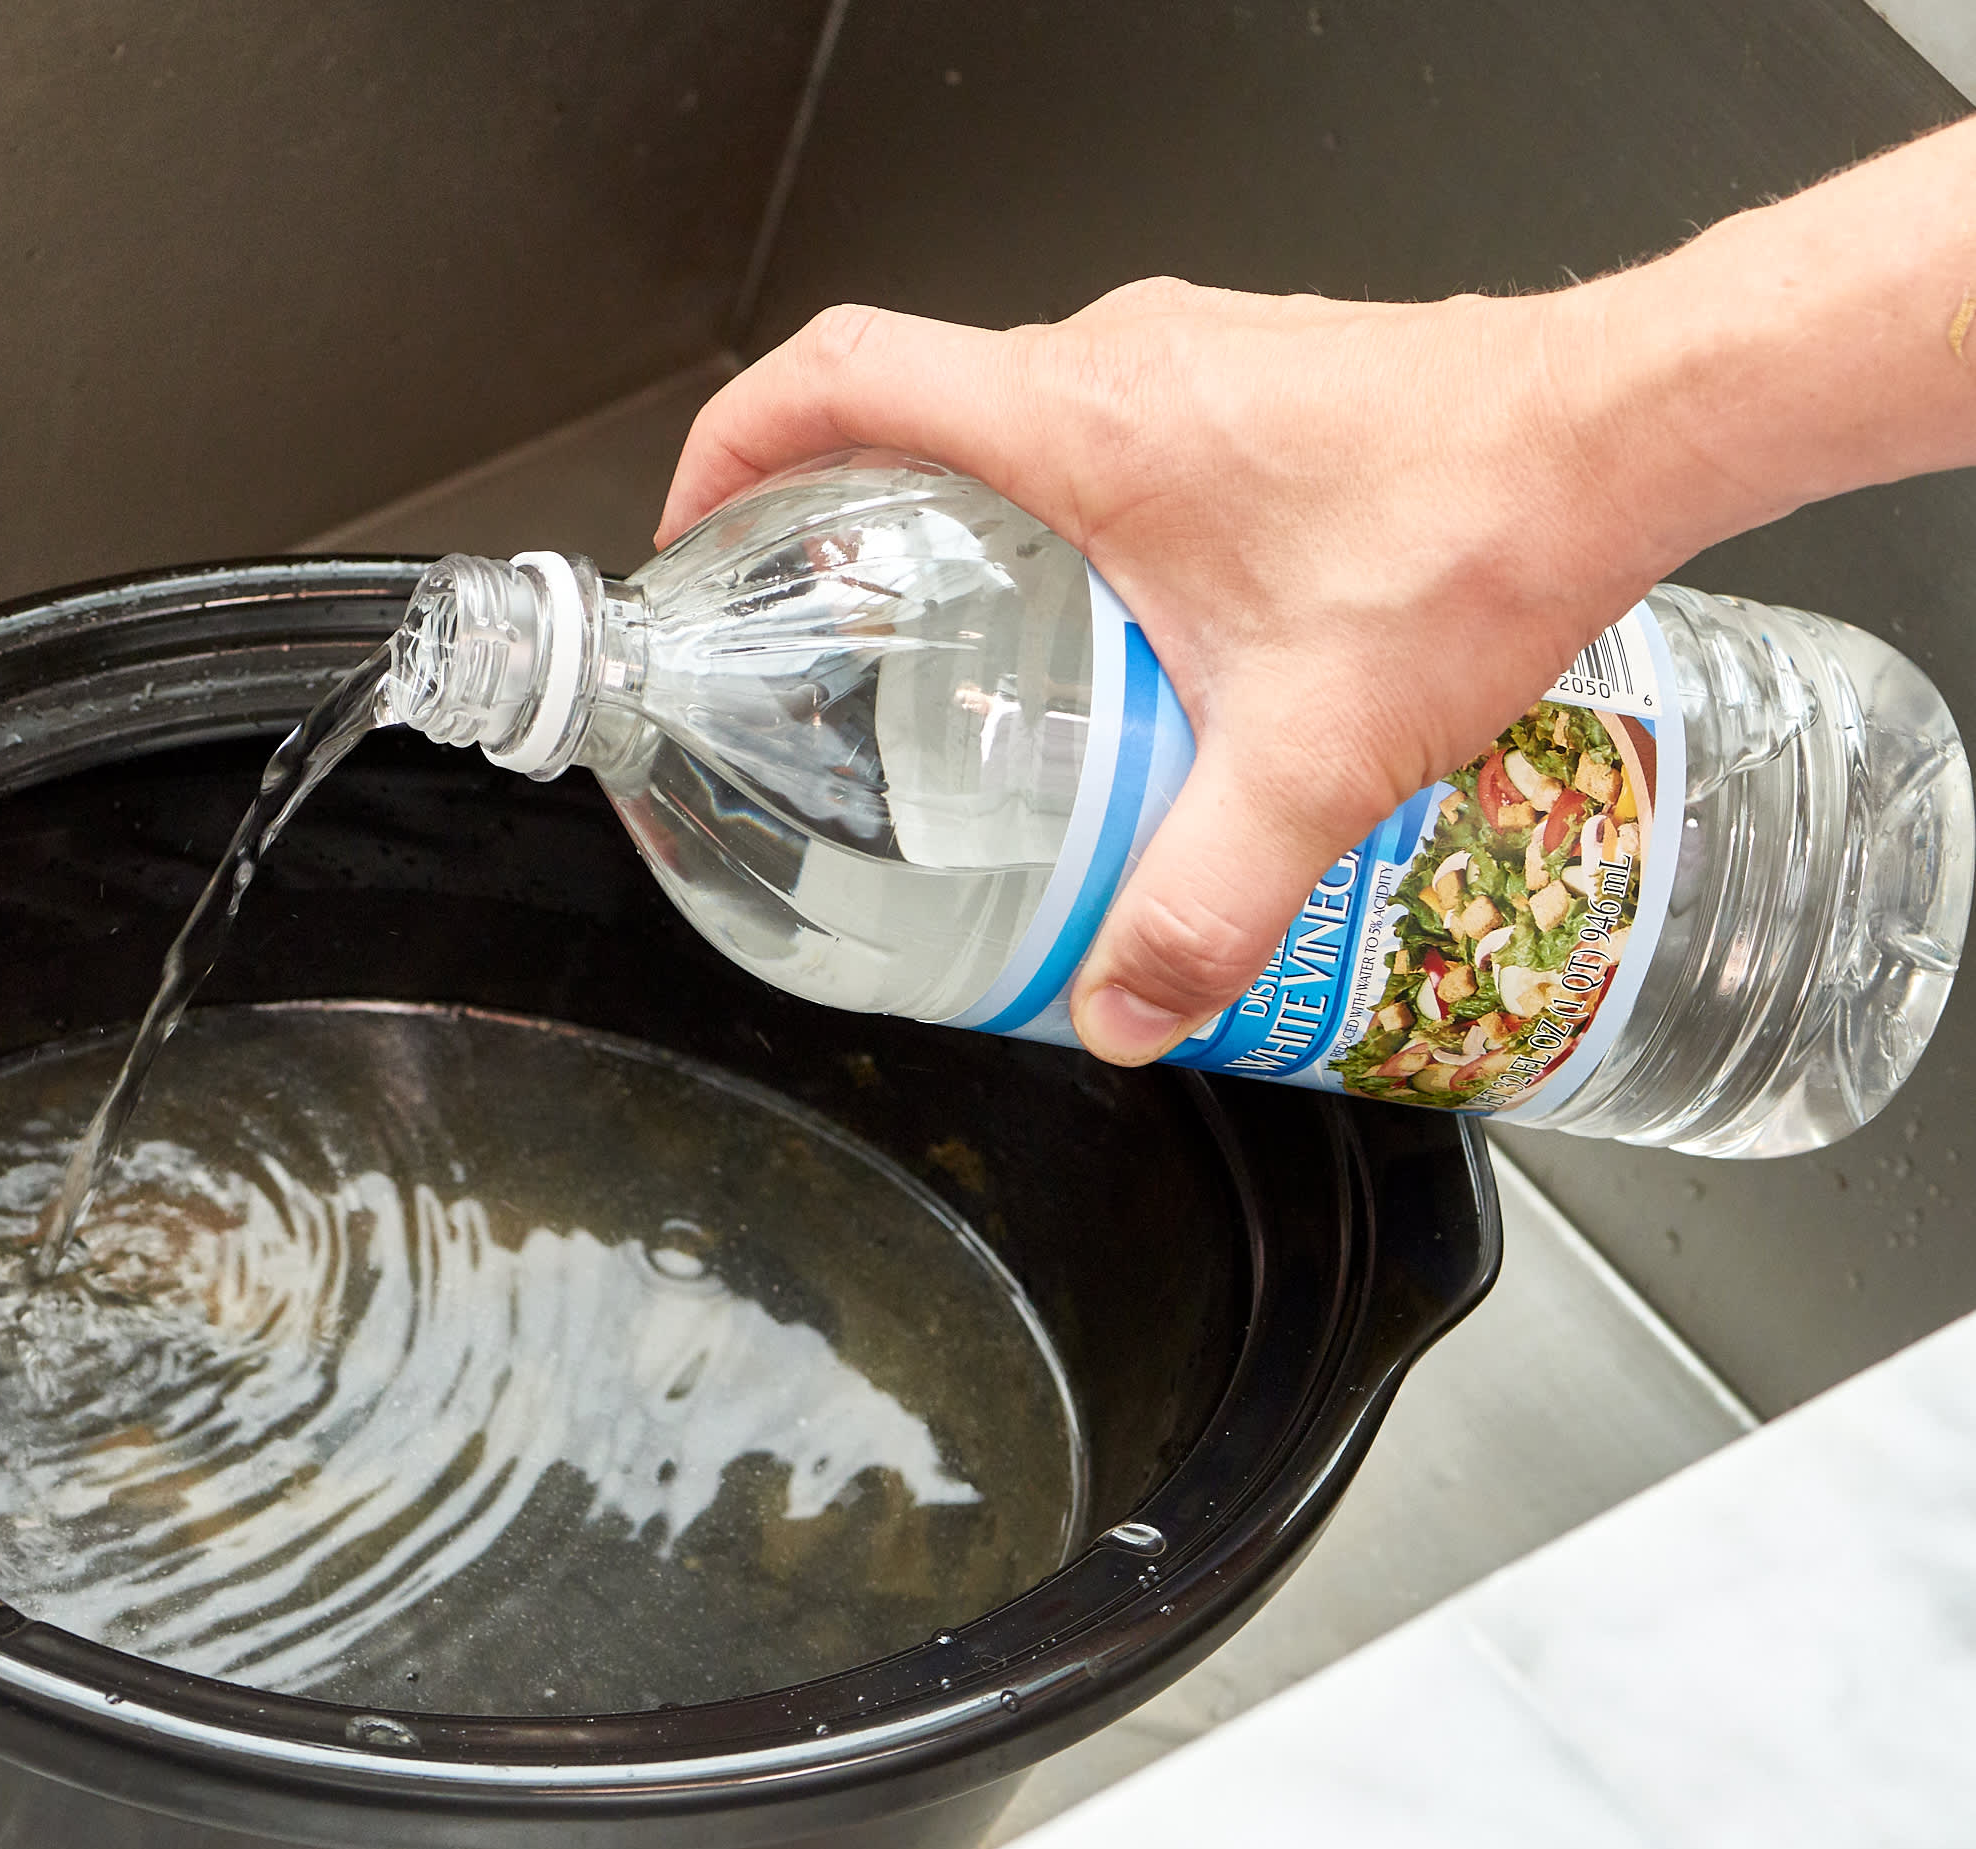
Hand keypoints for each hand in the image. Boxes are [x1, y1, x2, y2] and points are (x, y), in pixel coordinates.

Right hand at [657, 284, 1679, 1064]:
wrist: (1636, 426)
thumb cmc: (1483, 521)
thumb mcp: (1311, 754)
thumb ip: (1202, 899)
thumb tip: (1120, 1004)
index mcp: (1078, 423)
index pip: (832, 376)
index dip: (729, 444)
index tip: (695, 526)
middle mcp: (1120, 363)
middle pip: (904, 396)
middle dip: (829, 501)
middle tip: (812, 616)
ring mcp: (1190, 359)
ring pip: (1011, 409)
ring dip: (957, 505)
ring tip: (957, 636)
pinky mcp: (1255, 380)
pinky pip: (1107, 422)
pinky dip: (1060, 502)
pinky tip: (1120, 619)